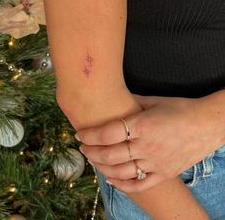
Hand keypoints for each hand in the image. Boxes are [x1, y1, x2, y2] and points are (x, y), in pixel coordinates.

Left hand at [76, 93, 224, 192]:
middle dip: (91, 151)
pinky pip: (139, 185)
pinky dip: (123, 185)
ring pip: (120, 171)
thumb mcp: (154, 101)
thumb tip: (113, 101)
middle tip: (82, 147)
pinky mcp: (164, 174)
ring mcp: (155, 163)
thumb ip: (131, 103)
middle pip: (110, 154)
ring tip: (93, 160)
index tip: (79, 134)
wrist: (207, 124)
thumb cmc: (181, 108)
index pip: (107, 134)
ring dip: (102, 167)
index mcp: (142, 126)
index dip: (89, 135)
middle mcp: (146, 147)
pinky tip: (111, 179)